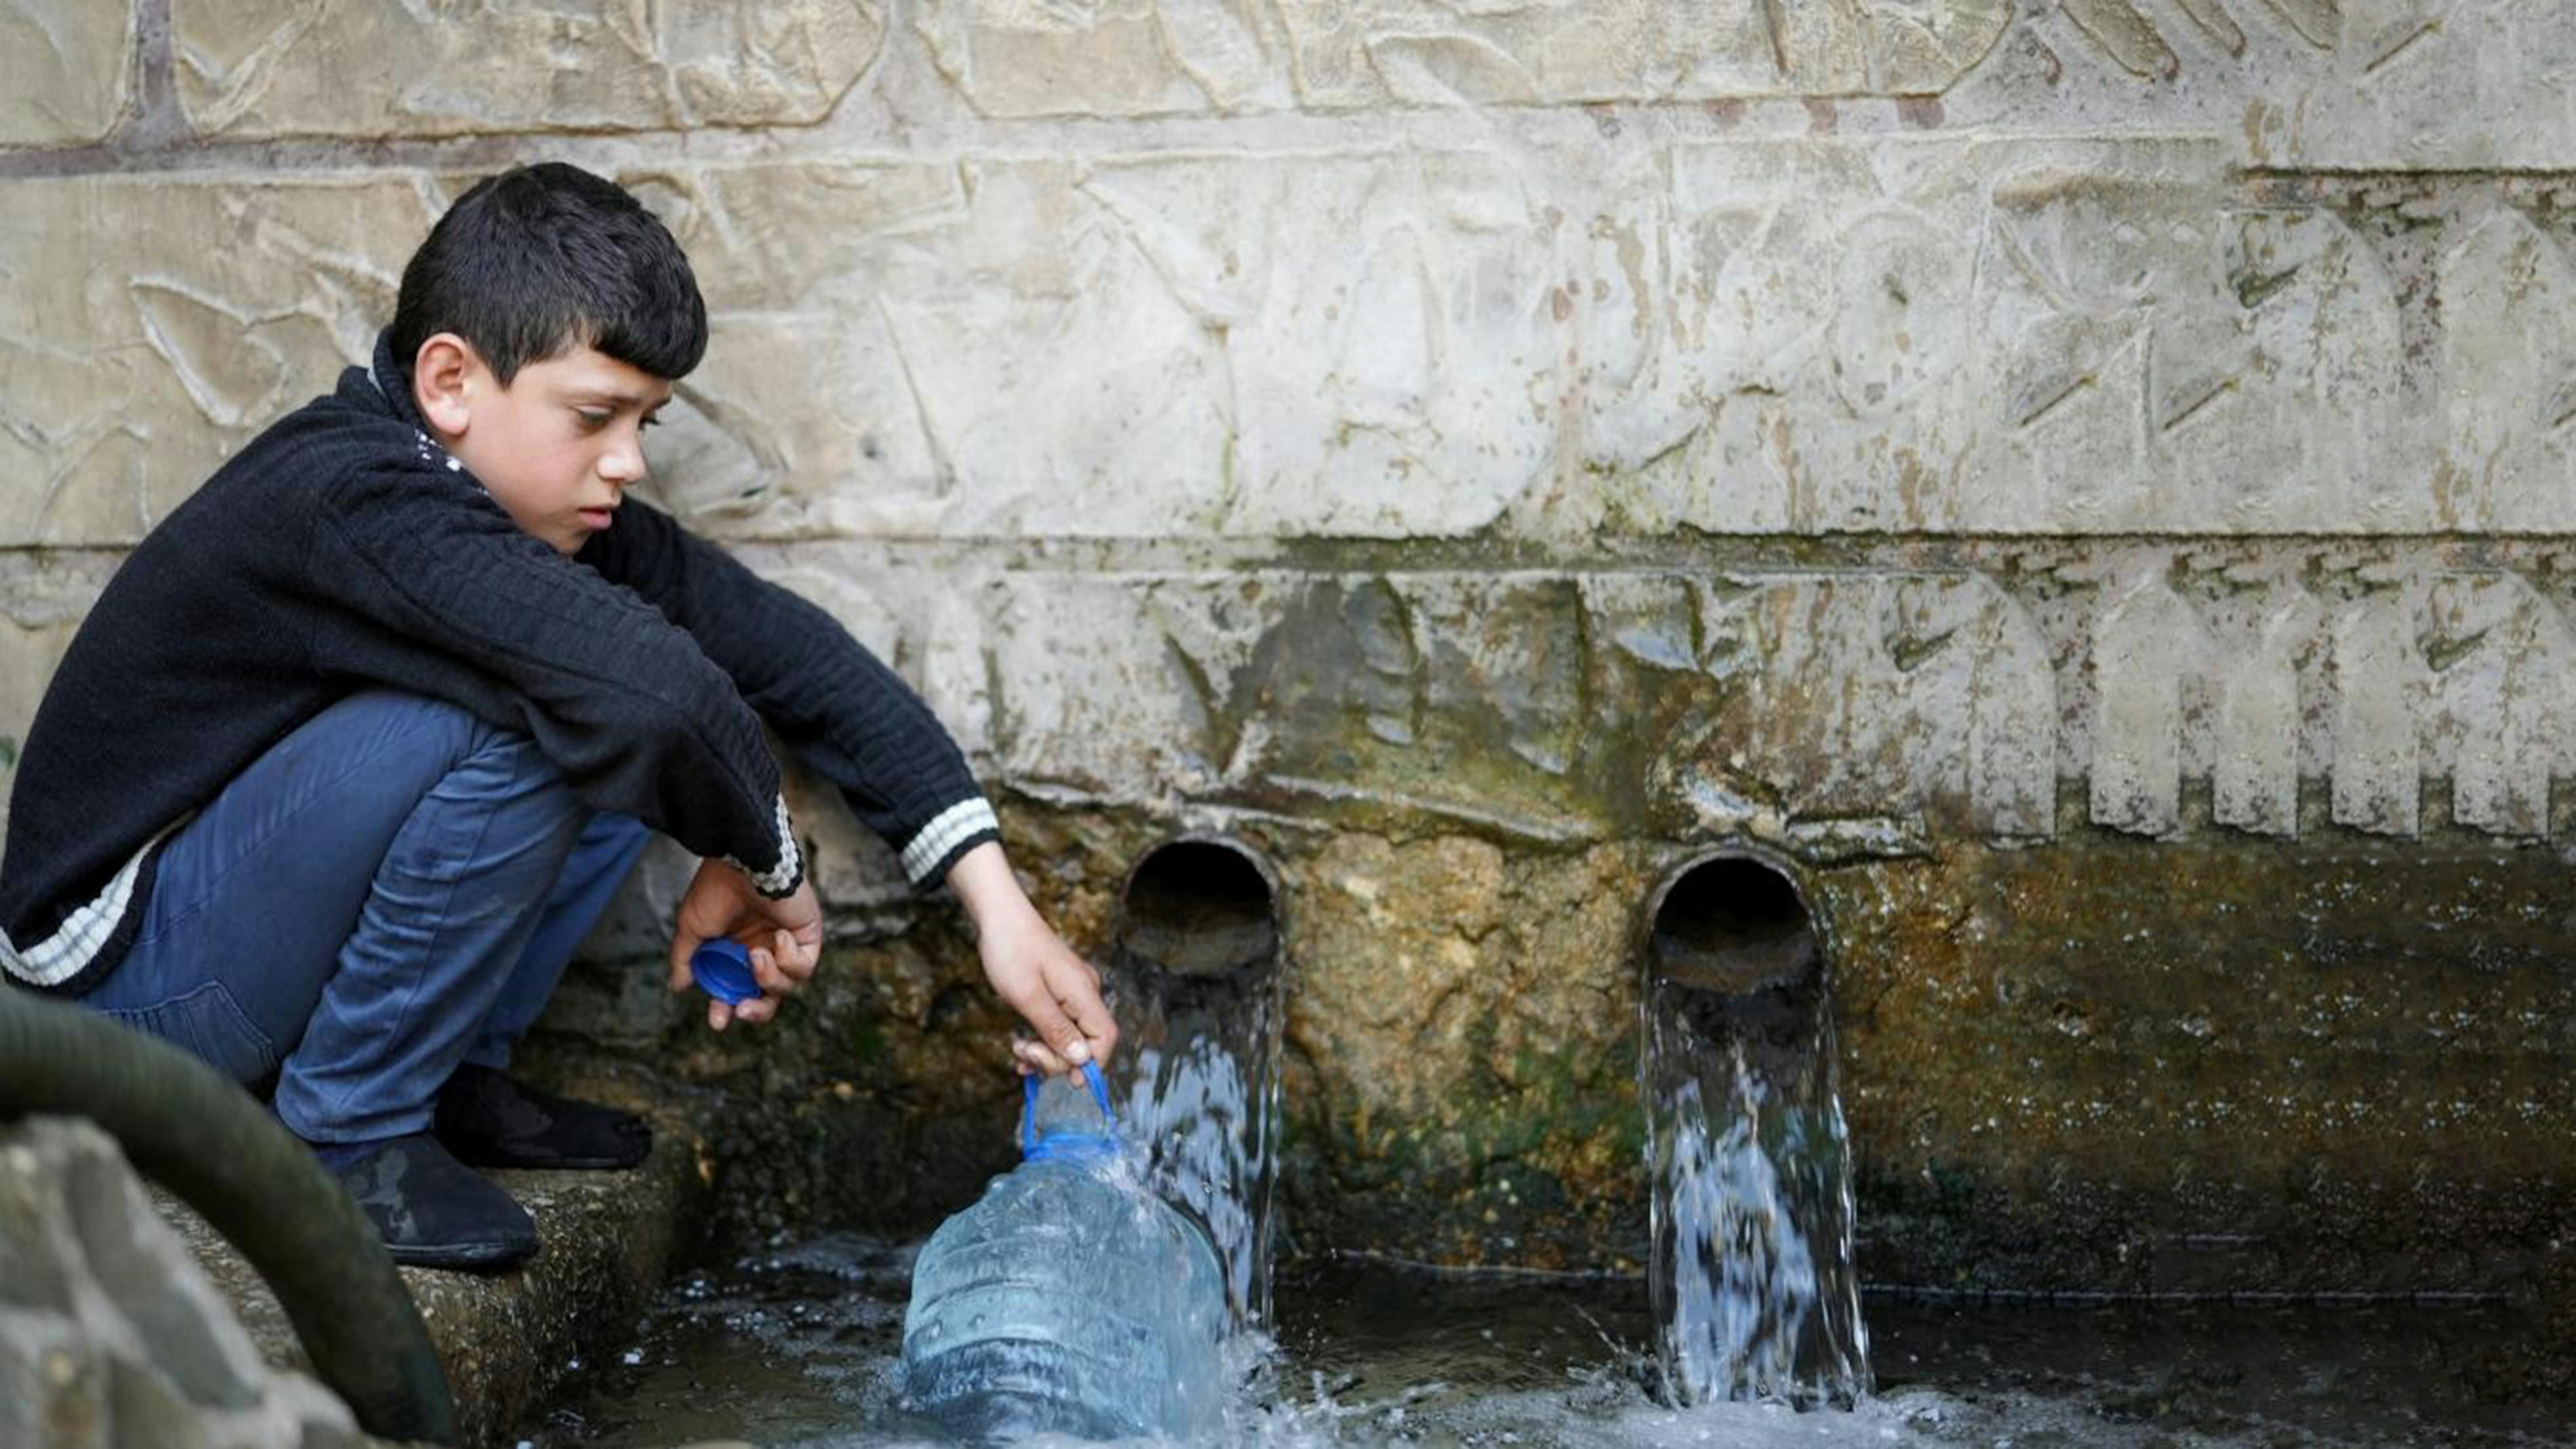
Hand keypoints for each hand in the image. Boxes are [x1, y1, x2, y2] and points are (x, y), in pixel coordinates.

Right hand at [666, 859, 822, 1031]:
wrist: (743, 863)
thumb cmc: (716, 890)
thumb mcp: (692, 928)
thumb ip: (686, 959)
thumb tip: (678, 986)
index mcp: (736, 952)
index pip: (737, 991)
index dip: (727, 1009)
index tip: (718, 1021)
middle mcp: (763, 951)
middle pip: (768, 998)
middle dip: (757, 1010)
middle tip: (742, 1009)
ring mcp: (786, 945)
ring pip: (787, 987)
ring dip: (768, 978)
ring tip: (756, 955)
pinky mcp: (807, 936)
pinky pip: (805, 967)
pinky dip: (789, 958)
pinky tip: (779, 936)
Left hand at [947, 841, 1117, 1076]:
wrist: (999, 916)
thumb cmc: (1010, 950)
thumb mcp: (1028, 996)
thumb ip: (1056, 1029)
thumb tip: (1082, 1060)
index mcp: (1083, 992)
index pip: (1105, 1038)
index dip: (1090, 1064)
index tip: (1064, 1079)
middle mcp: (1085, 993)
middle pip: (1087, 1041)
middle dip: (1057, 1057)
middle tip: (1022, 1052)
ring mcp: (1074, 992)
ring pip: (1071, 1036)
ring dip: (1047, 1051)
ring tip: (1017, 1050)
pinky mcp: (1060, 992)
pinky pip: (1060, 1025)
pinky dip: (1043, 1040)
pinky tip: (1022, 1046)